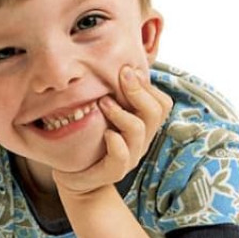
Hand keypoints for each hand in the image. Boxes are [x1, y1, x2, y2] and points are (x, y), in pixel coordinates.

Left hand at [53, 65, 172, 197]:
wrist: (76, 176)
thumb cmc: (89, 140)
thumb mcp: (104, 112)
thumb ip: (115, 93)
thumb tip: (118, 61)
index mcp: (143, 125)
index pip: (162, 102)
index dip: (147, 84)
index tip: (125, 70)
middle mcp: (141, 140)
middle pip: (157, 111)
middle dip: (138, 90)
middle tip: (119, 76)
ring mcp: (130, 157)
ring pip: (139, 129)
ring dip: (121, 112)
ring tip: (102, 102)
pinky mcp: (114, 172)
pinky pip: (121, 157)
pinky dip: (115, 142)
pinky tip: (104, 133)